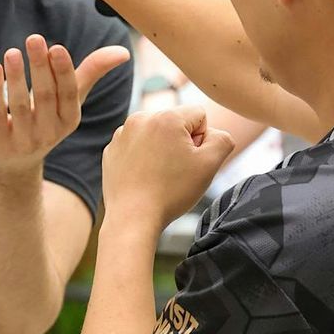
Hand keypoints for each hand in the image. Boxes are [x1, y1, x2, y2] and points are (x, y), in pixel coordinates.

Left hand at [0, 35, 130, 177]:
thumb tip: (123, 51)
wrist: (13, 161)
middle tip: (34, 39)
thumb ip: (91, 72)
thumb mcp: (69, 99)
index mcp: (69, 119)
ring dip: (16, 76)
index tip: (56, 47)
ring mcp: (24, 140)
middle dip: (40, 66)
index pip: (69, 93)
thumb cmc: (45, 118)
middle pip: (45, 96)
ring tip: (12, 52)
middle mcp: (49, 132)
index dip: (63, 71)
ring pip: (19, 104)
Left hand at [101, 108, 234, 228]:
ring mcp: (122, 134)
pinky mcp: (111, 149)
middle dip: (181, 143)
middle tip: (175, 171)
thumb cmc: (172, 192)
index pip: (199, 115)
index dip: (202, 139)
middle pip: (176, 123)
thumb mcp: (210, 165)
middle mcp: (141, 118)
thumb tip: (213, 133)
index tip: (191, 161)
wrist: (132, 218)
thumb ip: (222, 140)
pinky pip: (136, 146)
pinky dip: (143, 158)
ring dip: (162, 149)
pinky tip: (144, 178)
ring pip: (156, 134)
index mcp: (166, 117)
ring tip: (159, 175)